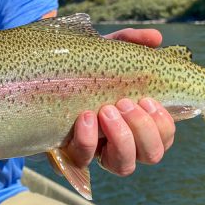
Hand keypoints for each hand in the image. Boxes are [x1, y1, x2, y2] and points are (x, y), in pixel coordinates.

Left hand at [63, 27, 175, 175]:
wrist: (40, 77)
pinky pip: (83, 160)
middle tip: (125, 102)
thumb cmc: (81, 68)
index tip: (148, 100)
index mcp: (136, 122)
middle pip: (151, 155)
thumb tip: (156, 37)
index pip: (164, 137)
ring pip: (124, 166)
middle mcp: (121, 143)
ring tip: (106, 110)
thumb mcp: (104, 51)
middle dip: (143, 129)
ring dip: (122, 139)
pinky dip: (88, 140)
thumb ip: (129, 42)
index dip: (162, 125)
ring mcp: (97, 152)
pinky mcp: (69, 155)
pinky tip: (85, 116)